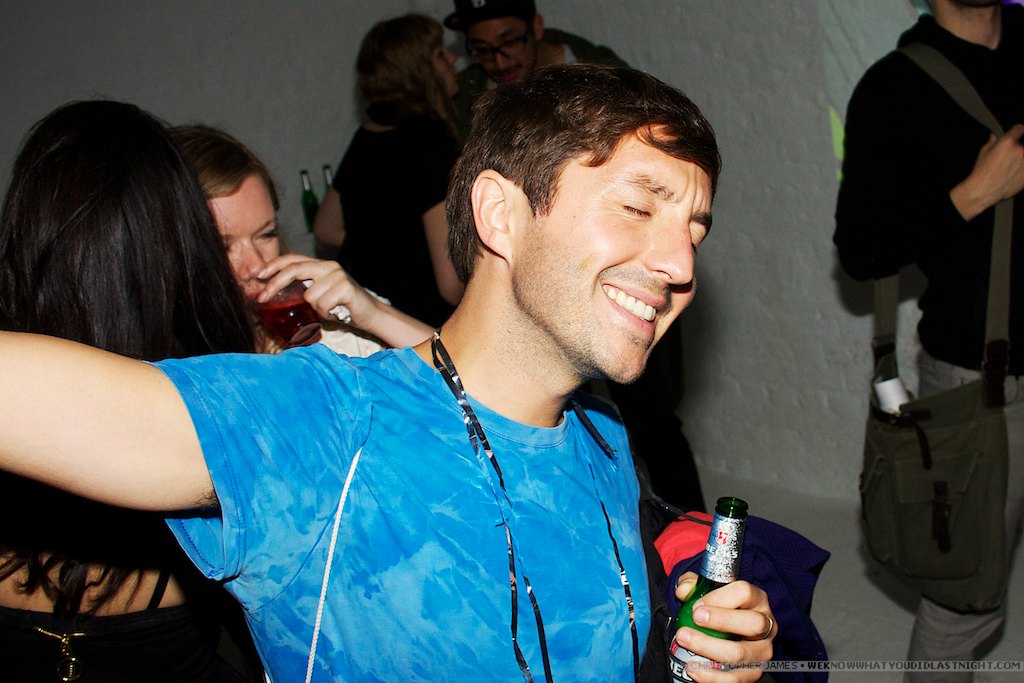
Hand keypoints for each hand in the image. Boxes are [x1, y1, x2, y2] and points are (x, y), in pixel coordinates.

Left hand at [255, 254, 376, 325]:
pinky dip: (327, 314)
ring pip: (309, 296)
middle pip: (294, 269)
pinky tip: (337, 312)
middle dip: (274, 284)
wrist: (370, 314)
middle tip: (262, 298)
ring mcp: (337, 275)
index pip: (292, 259)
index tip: (257, 275)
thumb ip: (303, 290)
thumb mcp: (319, 295)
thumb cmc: (342, 307)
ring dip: (316, 309)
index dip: (272, 266)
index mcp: (320, 266)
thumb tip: (273, 296)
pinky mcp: (345, 287)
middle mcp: (328, 266)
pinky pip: (322, 304)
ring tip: (329, 310)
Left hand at [673, 572, 773, 681]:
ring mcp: (762, 651)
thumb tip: (683, 591)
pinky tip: (693, 668)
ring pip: (740, 653)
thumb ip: (693, 584)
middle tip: (694, 619)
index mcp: (757, 599)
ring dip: (708, 648)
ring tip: (684, 640)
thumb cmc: (717, 608)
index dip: (719, 598)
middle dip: (721, 621)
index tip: (697, 605)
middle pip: (752, 623)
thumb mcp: (706, 589)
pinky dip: (711, 676)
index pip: (745, 593)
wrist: (726, 633)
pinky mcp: (753, 673)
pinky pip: (735, 678)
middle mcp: (766, 625)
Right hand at [951, 123, 1023, 220]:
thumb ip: (993, 142)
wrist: (983, 191)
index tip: (1016, 134)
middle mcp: (1020, 150)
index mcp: (1008, 142)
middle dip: (1017, 149)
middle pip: (1022, 145)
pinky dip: (1021, 170)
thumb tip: (995, 136)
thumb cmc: (981, 172)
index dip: (1017, 131)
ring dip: (1020, 160)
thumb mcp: (983, 152)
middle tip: (1006, 158)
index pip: (1020, 129)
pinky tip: (1011, 175)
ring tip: (1008, 169)